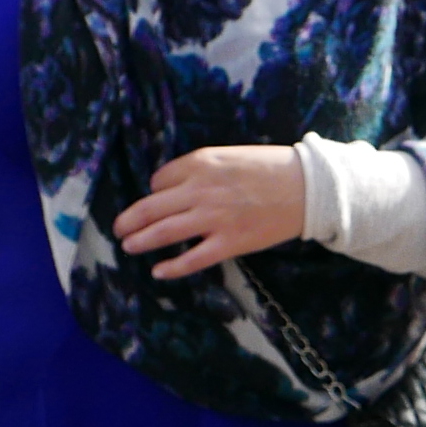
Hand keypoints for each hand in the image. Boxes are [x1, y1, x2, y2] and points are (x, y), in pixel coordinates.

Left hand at [111, 146, 306, 282]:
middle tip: (119, 227)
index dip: (155, 191)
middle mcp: (201, 190)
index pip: (161, 180)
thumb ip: (200, 167)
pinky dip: (172, 267)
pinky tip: (158, 271)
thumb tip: (170, 186)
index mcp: (201, 163)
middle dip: (131, 219)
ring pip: (165, 232)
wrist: (306, 188)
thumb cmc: (270, 168)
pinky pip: (193, 258)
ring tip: (128, 245)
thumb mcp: (230, 155)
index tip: (157, 199)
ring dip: (141, 240)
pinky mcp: (229, 242)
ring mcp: (214, 218)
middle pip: (153, 207)